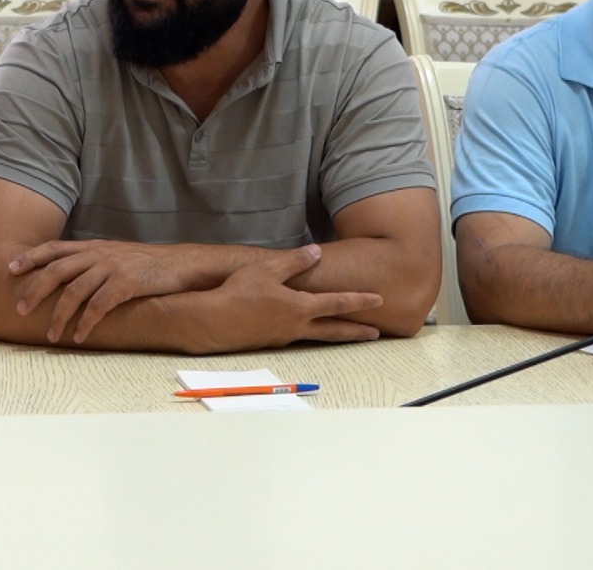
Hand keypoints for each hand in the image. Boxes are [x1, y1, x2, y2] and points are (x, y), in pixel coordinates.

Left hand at [11, 240, 206, 344]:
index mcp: (93, 247)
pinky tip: (79, 336)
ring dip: (59, 315)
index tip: (11, 269)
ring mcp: (112, 267)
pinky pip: (98, 306)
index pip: (55, 248)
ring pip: (74, 291)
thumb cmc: (147, 265)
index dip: (31, 257)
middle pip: (57, 270)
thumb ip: (93, 263)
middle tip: (20, 309)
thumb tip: (69, 279)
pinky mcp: (126, 284)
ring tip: (51, 335)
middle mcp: (99, 254)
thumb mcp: (116, 256)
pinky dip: (85, 322)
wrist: (181, 265)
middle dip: (35, 290)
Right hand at [175, 245, 383, 354]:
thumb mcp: (268, 270)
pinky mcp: (270, 342)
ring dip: (336, 335)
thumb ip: (294, 262)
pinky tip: (304, 328)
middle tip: (376, 334)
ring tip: (348, 335)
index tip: (379, 300)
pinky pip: (297, 336)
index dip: (360, 300)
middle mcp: (297, 326)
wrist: (213, 322)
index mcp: (300, 307)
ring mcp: (284, 337)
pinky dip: (309, 333)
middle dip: (357, 331)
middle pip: (335, 330)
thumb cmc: (238, 293)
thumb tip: (316, 251)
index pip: (338, 302)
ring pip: (317, 336)